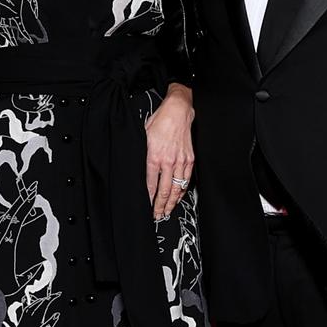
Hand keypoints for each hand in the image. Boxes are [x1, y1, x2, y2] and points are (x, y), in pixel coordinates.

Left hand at [145, 83, 194, 219]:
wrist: (178, 111)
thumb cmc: (160, 121)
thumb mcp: (143, 136)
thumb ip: (142, 154)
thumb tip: (137, 169)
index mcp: (154, 156)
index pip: (150, 184)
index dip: (148, 198)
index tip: (146, 206)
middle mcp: (168, 161)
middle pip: (164, 190)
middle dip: (160, 205)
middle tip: (156, 215)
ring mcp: (181, 161)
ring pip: (177, 188)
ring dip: (172, 202)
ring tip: (167, 211)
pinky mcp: (189, 159)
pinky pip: (186, 179)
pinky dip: (182, 190)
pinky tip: (178, 197)